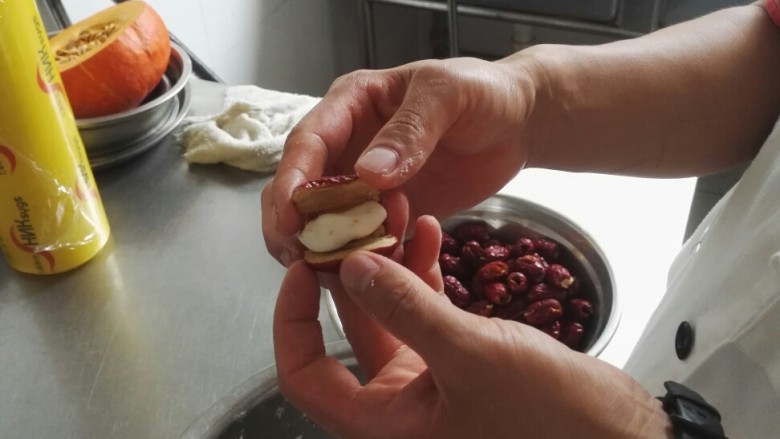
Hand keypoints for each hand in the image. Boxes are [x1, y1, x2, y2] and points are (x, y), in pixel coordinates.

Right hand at [264, 56, 535, 263]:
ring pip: (323, 220)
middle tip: (299, 259)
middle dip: (292, 223)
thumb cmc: (483, 94)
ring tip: (332, 276)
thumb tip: (368, 173)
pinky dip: (361, 260)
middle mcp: (348, 145)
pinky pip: (363, 241)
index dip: (292, 180)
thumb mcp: (448, 95)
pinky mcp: (387, 214)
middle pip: (300, 187)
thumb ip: (410, 130)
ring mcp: (365, 184)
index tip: (290, 217)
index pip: (307, 143)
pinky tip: (372, 278)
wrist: (518, 124)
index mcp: (351, 106)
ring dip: (322, 248)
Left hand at [273, 216, 671, 438]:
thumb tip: (350, 267)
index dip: (291, 322)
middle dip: (349, 274)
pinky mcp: (456, 362)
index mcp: (383, 423)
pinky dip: (425, 275)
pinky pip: (425, 313)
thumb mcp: (469, 354)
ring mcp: (427, 382)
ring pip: (388, 315)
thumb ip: (405, 309)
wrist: (613, 431)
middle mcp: (397, 405)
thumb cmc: (548, 415)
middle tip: (350, 224)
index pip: (304, 376)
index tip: (302, 268)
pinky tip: (432, 234)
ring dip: (390, 266)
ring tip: (396, 214)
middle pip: (347, 333)